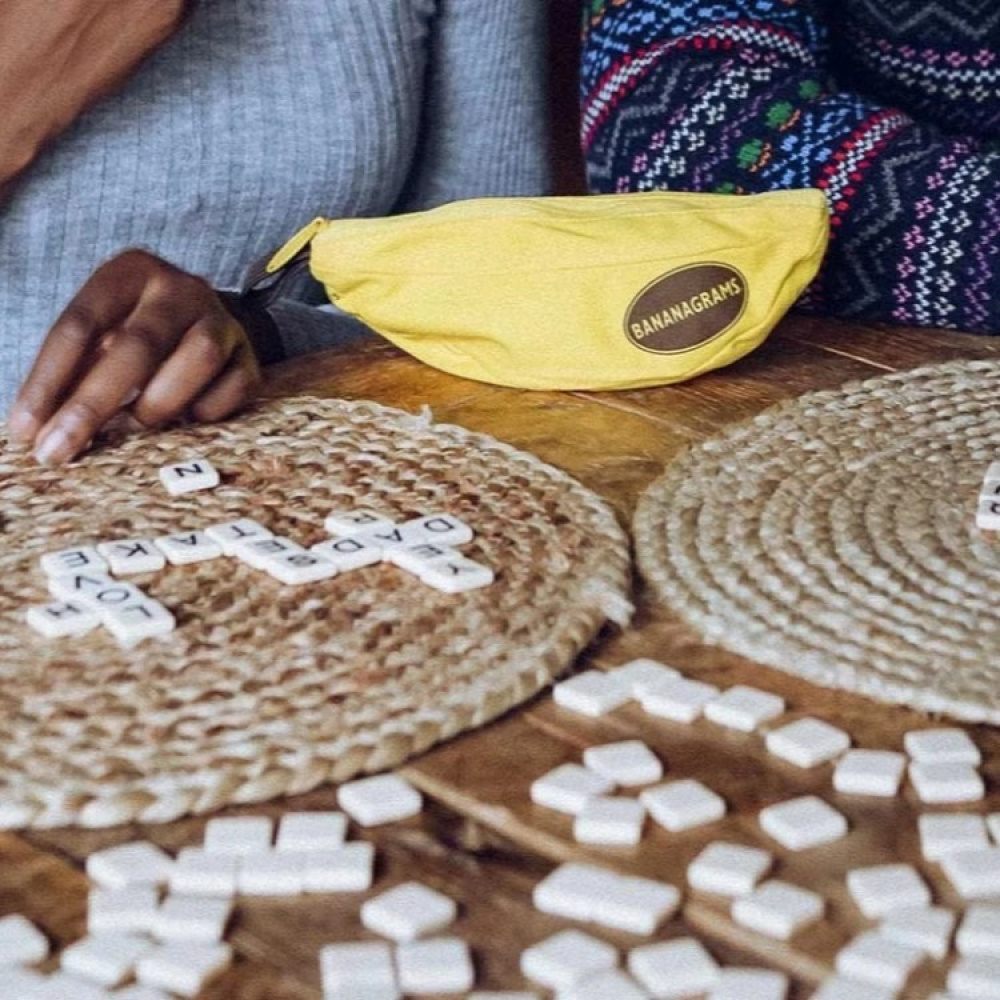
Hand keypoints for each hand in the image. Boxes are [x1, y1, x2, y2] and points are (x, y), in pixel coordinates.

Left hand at [8, 249, 261, 463]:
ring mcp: (223, 321)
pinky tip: (186, 419)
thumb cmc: (132, 336)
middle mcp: (181, 288)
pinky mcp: (251, 358)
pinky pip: (234, 389)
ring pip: (199, 359)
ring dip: (159, 403)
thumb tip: (38, 431)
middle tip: (61, 448)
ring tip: (137, 424)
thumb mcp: (97, 337)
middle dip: (93, 403)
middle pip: (138, 344)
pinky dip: (206, 412)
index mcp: (130, 271)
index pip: (81, 323)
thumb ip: (71, 372)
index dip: (48, 379)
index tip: (26, 430)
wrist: (201, 325)